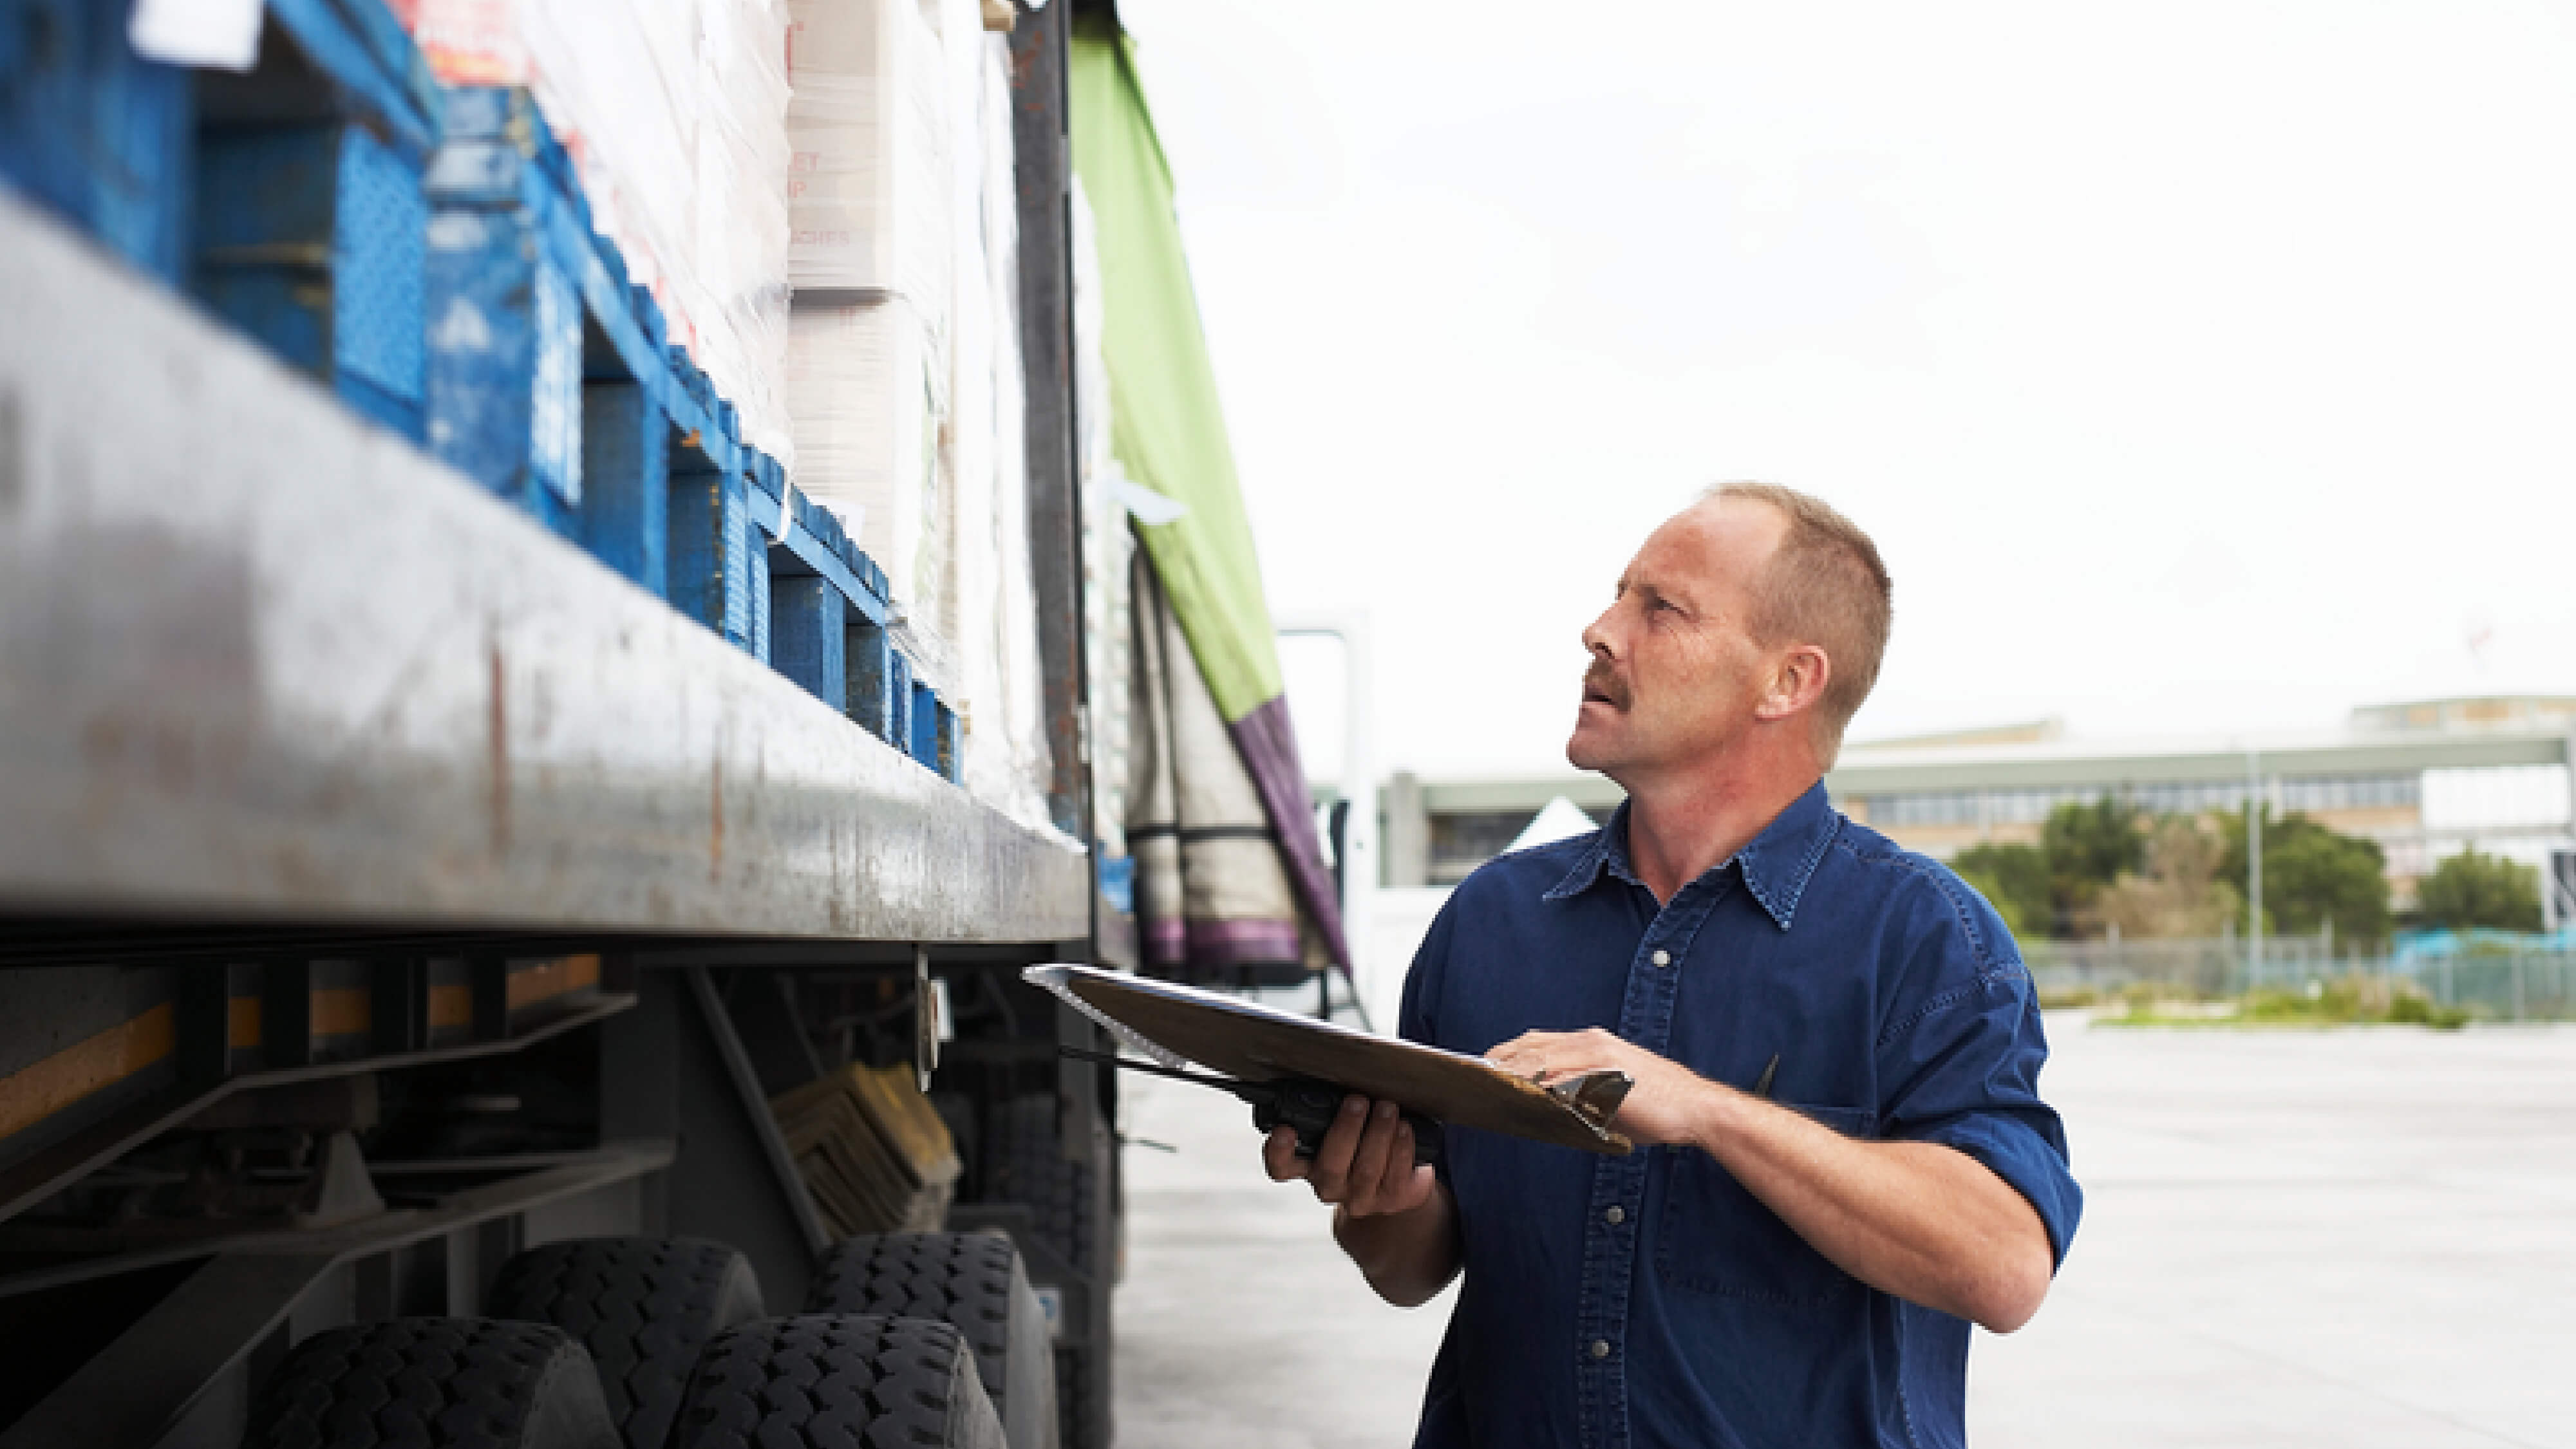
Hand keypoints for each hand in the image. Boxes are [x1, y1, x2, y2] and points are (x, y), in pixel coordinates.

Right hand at [1263, 1093, 1438, 1218]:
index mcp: (1307, 1165)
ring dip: (1379, 1133)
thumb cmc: (1361, 1143)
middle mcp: (1330, 1185)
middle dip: (1346, 1128)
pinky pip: (1396, 1174)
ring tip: (1388, 1107)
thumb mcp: (1341, 1127)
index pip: (1282, 1165)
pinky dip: (1401, 1147)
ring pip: (1367, 1168)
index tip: (1285, 1129)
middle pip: (1331, 1165)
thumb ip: (1332, 1110)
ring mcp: (1361, 1197)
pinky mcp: (1392, 1199)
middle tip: (1358, 1100)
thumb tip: (1341, 1073)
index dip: (1279, 1150)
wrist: (1394, 1183)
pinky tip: (1405, 1127)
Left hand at [1487, 1027, 1719, 1147]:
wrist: (1695, 1108)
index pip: (1535, 1041)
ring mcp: (1601, 1057)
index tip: (1482, 1067)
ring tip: (1487, 1086)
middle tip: (1473, 1077)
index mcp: (1591, 1043)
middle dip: (1500, 1060)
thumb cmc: (1655, 1105)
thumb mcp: (1611, 1092)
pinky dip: (1541, 1086)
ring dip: (1513, 1072)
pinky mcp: (1609, 1076)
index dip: (1506, 1052)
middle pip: (1531, 1045)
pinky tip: (1524, 1096)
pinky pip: (1566, 1079)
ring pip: (1543, 1058)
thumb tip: (1546, 1107)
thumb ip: (1578, 1092)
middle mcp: (1592, 1042)